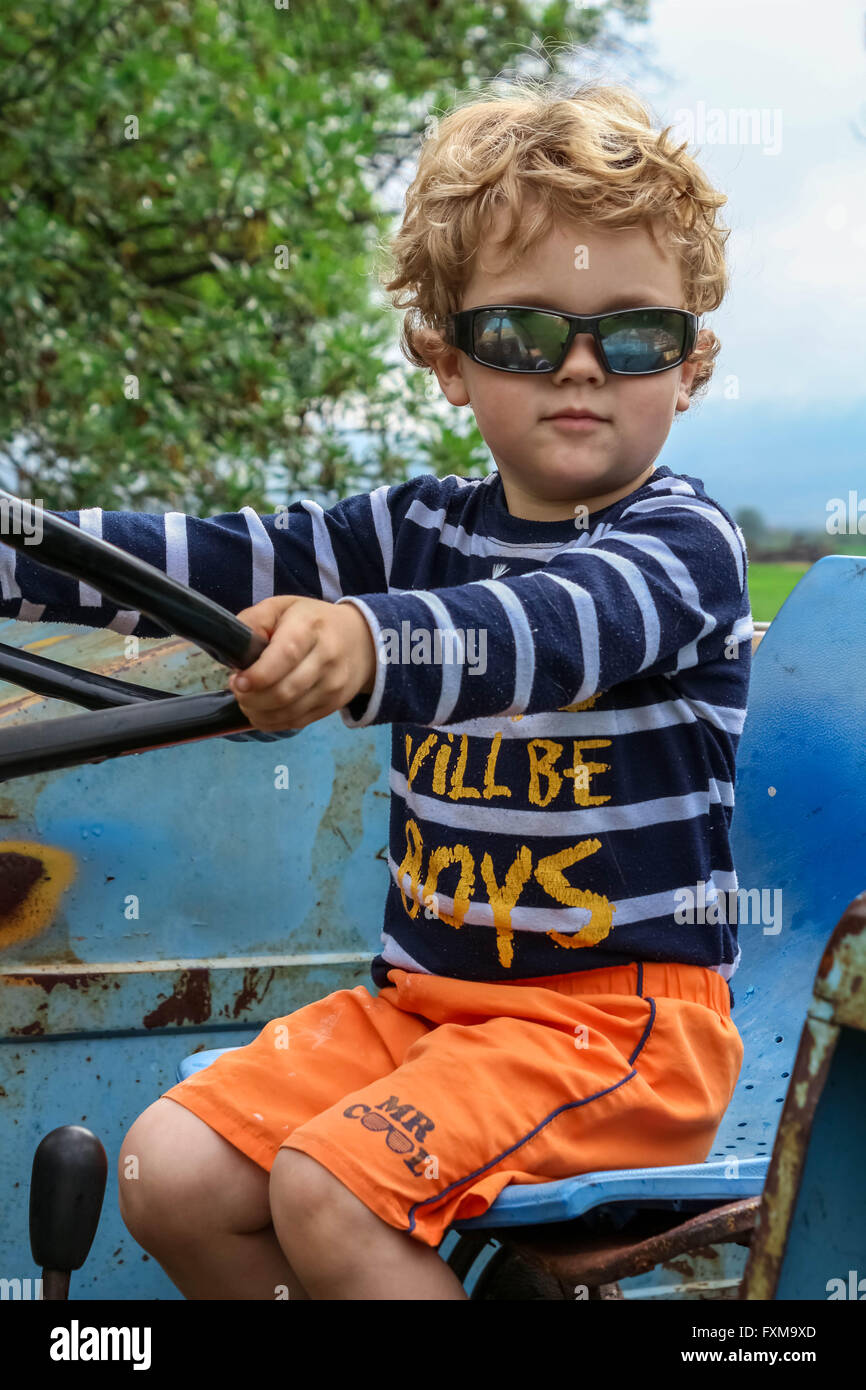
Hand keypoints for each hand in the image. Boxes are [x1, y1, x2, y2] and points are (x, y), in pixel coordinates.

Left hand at [227, 595, 376, 731]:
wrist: (361, 641)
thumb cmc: (312, 621)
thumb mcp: (282, 607)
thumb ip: (254, 621)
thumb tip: (233, 647)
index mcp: (310, 627)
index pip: (285, 655)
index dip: (258, 675)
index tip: (237, 681)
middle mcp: (327, 658)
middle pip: (285, 691)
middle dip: (251, 698)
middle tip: (237, 689)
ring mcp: (333, 686)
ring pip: (289, 712)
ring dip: (258, 713)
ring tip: (247, 700)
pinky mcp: (333, 705)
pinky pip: (296, 722)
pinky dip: (272, 722)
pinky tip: (262, 710)